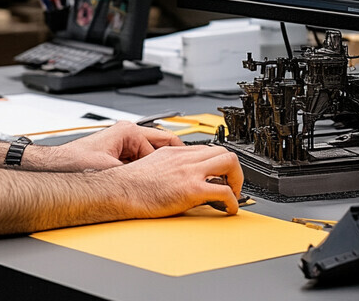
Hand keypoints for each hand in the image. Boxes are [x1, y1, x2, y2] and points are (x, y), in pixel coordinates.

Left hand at [24, 120, 183, 171]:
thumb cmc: (74, 163)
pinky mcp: (116, 155)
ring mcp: (122, 144)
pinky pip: (138, 163)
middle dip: (169, 163)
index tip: (187, 168)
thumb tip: (154, 183)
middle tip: (181, 177)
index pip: (166, 140)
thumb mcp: (111, 171)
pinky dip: (144, 173)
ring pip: (150, 157)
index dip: (178, 157)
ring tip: (163, 185)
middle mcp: (127, 134)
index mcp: (129, 131)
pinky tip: (145, 186)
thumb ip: (135, 175)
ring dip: (156, 170)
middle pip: (160, 147)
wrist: (55, 168)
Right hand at [109, 143, 244, 217]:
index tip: (221, 175)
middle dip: (233, 169)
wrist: (120, 190)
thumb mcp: (152, 165)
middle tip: (231, 184)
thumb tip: (176, 178)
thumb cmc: (131, 183)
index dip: (218, 163)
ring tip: (233, 195)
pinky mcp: (191, 189)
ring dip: (237, 180)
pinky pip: (223, 191)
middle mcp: (185, 158)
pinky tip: (228, 209)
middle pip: (224, 151)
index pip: (207, 149)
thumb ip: (168, 167)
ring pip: (229, 162)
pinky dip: (232, 201)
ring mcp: (190, 171)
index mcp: (176, 152)